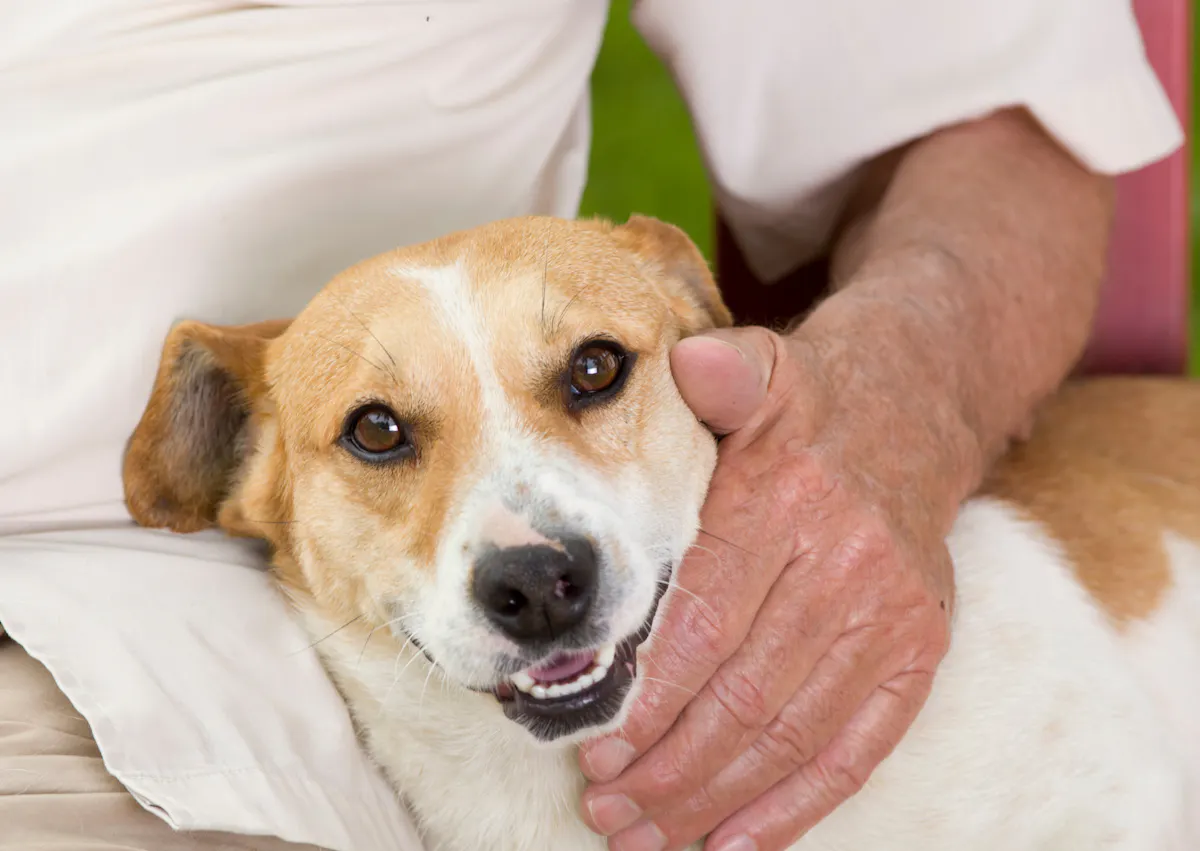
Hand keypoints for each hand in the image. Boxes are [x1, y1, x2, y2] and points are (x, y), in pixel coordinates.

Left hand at [577, 324, 957, 850]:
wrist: (916, 410)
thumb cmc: (810, 402)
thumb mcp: (765, 364)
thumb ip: (724, 372)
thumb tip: (687, 362)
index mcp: (792, 502)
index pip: (707, 619)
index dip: (649, 695)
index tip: (595, 746)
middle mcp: (851, 566)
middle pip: (744, 692)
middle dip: (668, 765)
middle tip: (606, 807)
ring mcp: (894, 616)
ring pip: (793, 734)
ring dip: (715, 799)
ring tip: (647, 837)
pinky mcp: (920, 651)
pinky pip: (858, 749)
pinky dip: (796, 807)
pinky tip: (735, 843)